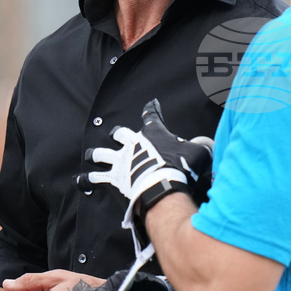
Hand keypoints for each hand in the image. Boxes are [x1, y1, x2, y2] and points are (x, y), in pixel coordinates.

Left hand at [75, 98, 213, 290]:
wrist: (161, 185)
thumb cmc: (180, 168)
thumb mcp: (198, 153)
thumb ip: (203, 146)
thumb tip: (210, 143)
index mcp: (153, 134)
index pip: (152, 117)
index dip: (151, 111)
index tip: (150, 106)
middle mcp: (133, 143)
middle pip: (122, 134)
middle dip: (119, 134)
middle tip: (116, 133)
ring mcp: (121, 160)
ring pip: (105, 154)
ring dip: (99, 154)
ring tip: (92, 154)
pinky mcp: (114, 177)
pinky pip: (98, 178)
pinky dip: (89, 179)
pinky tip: (80, 181)